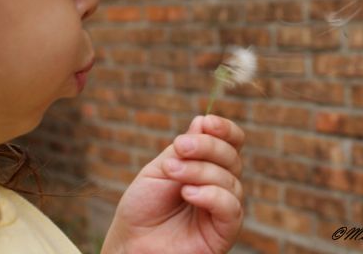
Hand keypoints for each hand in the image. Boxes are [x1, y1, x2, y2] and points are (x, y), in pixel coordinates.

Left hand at [101, 115, 244, 253]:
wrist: (130, 243)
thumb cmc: (143, 207)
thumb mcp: (160, 169)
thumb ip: (183, 150)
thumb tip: (202, 121)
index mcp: (208, 167)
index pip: (230, 143)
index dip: (225, 130)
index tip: (207, 122)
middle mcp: (221, 185)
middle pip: (232, 157)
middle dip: (207, 147)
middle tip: (179, 148)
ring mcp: (224, 208)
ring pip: (230, 180)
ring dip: (200, 171)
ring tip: (173, 173)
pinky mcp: (225, 232)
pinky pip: (232, 208)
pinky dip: (212, 195)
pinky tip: (188, 193)